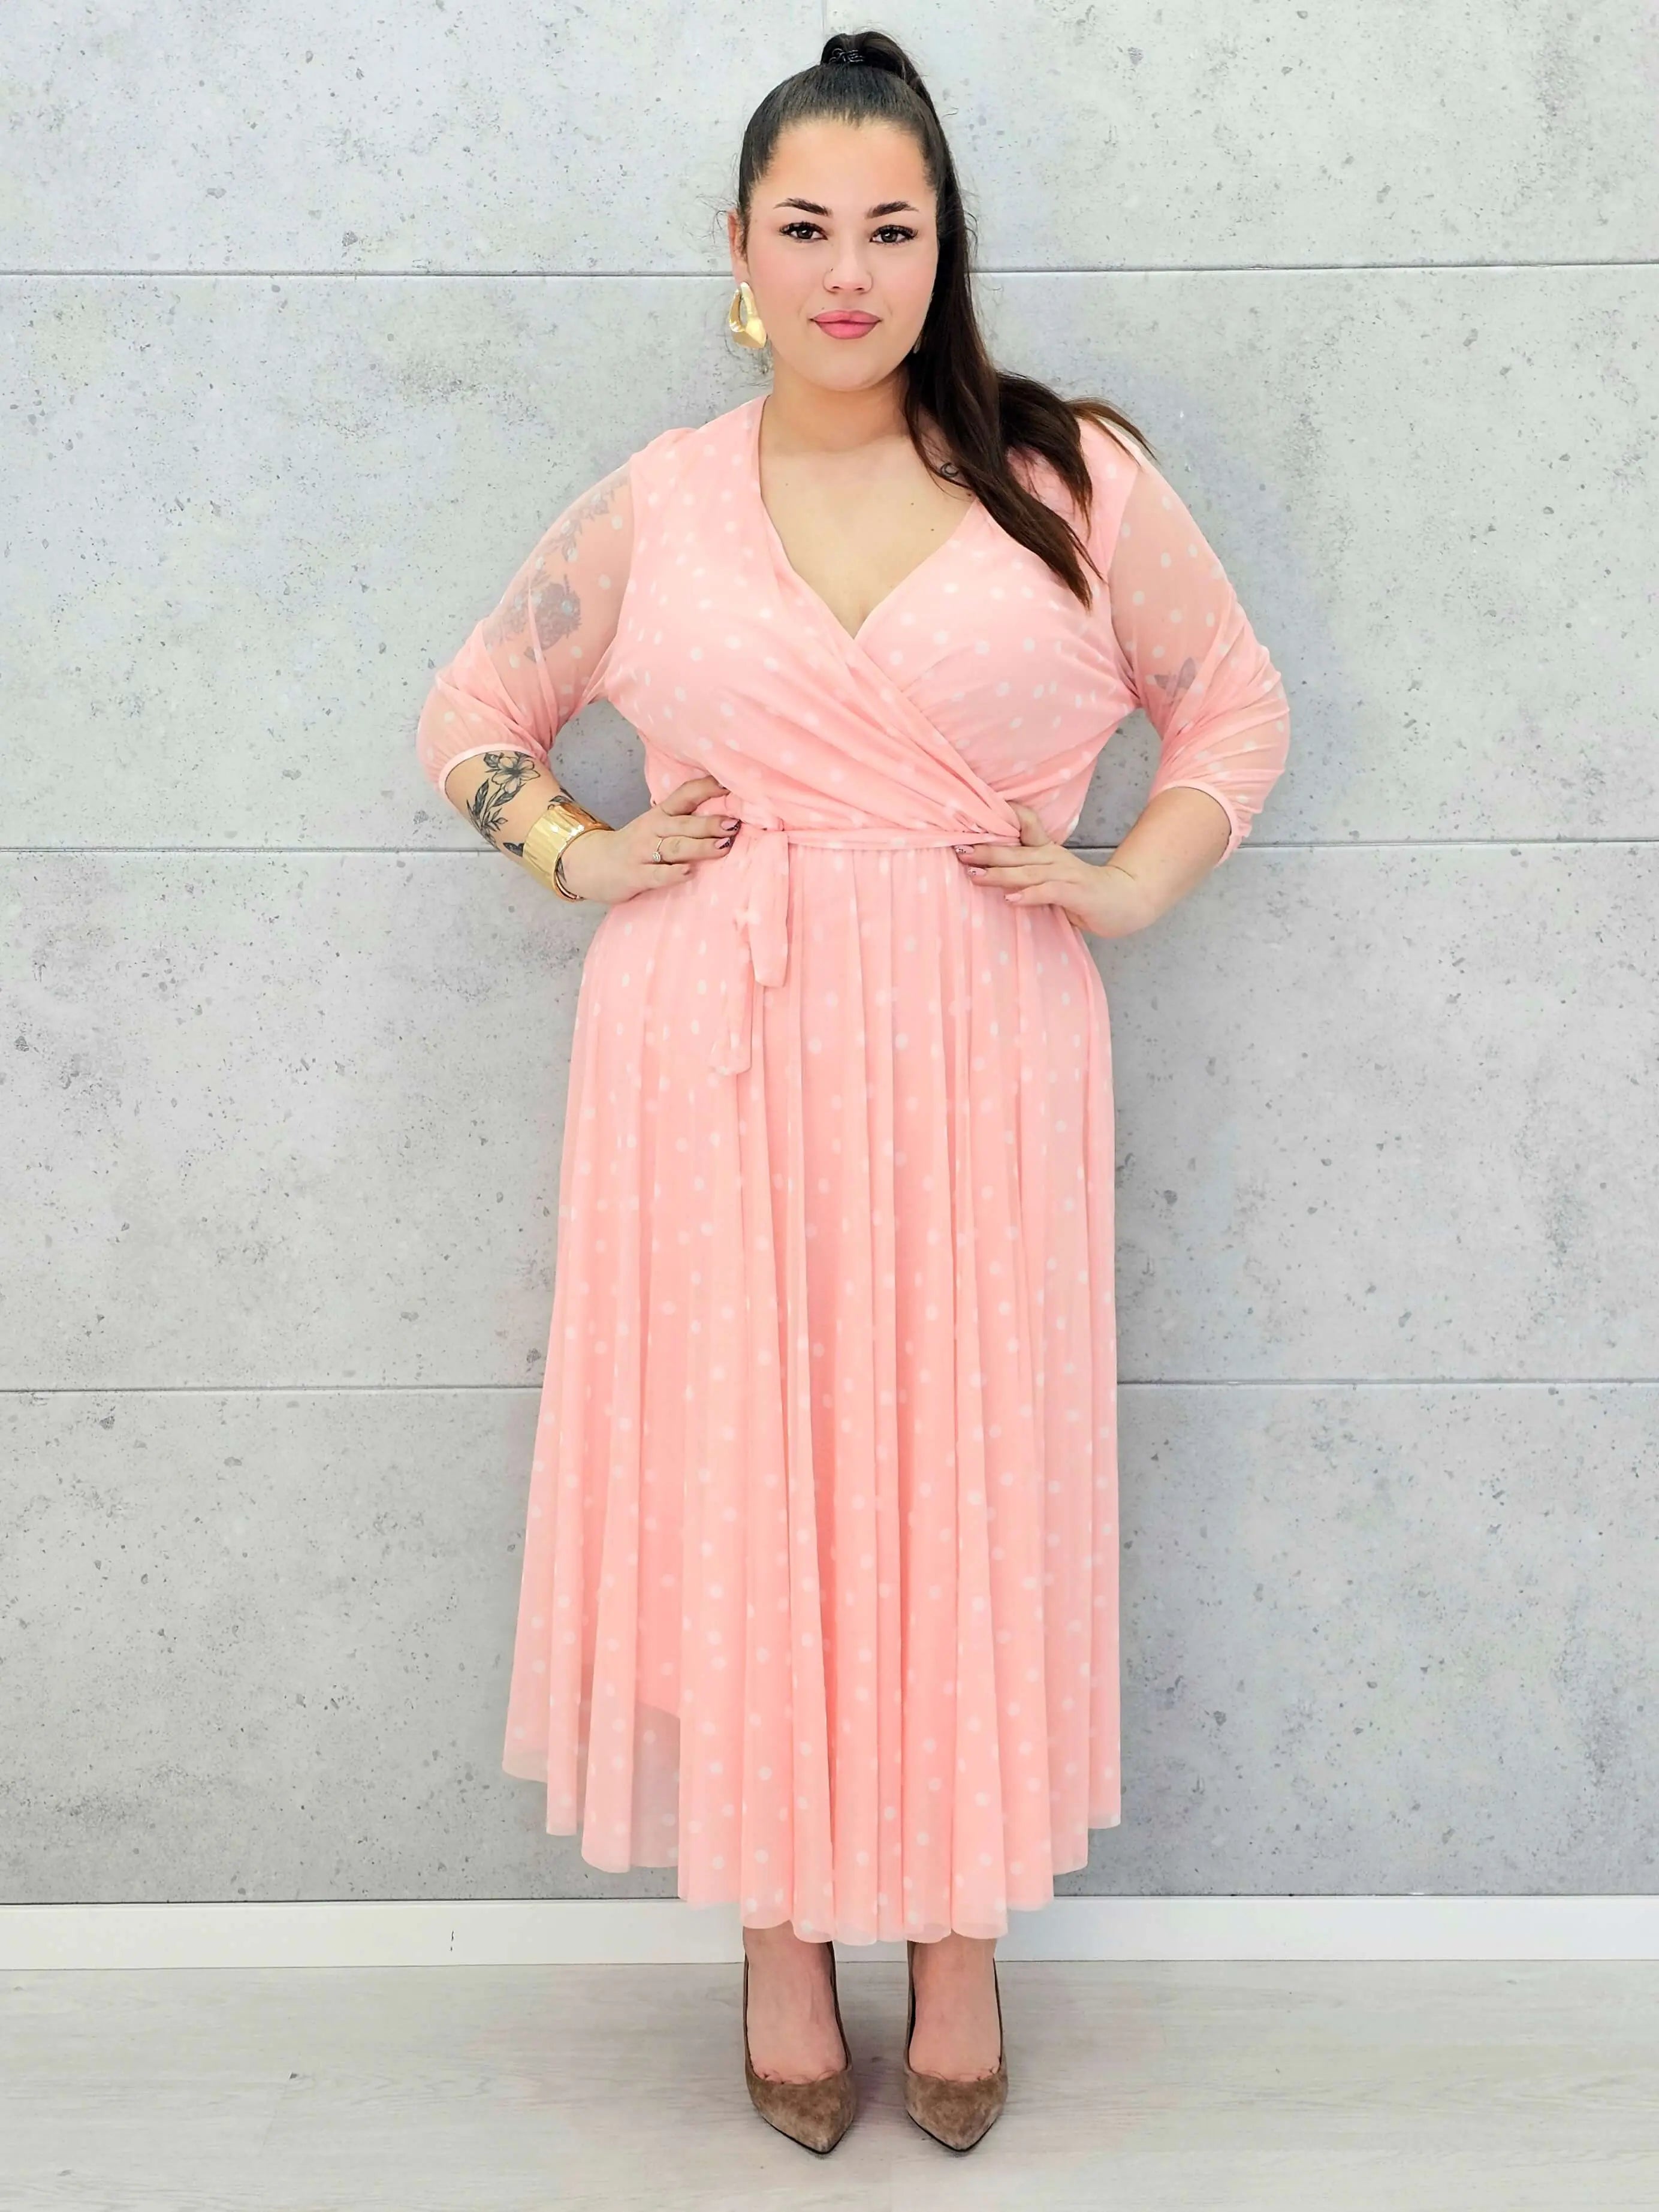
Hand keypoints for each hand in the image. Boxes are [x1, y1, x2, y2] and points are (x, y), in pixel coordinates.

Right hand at [556, 773, 739, 903]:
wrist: (590, 865)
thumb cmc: (634, 847)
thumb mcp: (655, 827)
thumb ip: (682, 821)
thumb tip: (726, 815)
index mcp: (660, 815)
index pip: (684, 795)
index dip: (706, 789)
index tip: (730, 784)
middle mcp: (652, 829)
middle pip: (684, 824)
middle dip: (710, 823)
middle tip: (734, 824)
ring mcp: (643, 852)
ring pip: (675, 847)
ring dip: (700, 846)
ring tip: (723, 846)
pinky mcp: (635, 875)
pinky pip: (656, 874)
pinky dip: (673, 874)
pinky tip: (689, 873)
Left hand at [954, 802, 1154, 937]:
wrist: (1124, 901)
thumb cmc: (1082, 893)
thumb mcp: (1051, 876)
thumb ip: (1025, 872)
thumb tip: (989, 871)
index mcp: (1046, 851)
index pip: (1026, 825)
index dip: (1003, 818)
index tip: (973, 818)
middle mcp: (1053, 858)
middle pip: (1015, 851)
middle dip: (985, 852)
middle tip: (959, 852)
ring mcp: (1064, 873)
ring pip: (1026, 871)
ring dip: (999, 873)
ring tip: (975, 875)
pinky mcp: (1075, 892)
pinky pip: (1048, 891)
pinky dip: (1029, 895)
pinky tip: (1011, 900)